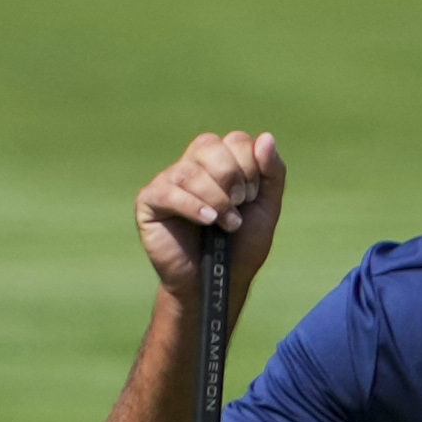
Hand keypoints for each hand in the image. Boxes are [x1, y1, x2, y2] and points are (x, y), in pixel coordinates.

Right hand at [133, 131, 281, 292]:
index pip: (236, 140)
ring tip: (227, 225)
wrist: (216, 284)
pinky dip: (192, 206)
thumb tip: (267, 137)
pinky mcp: (150, 201)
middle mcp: (192, 166)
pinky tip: (207, 222)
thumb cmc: (240, 248)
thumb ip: (272, 174)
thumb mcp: (266, 209)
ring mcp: (168, 182)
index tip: (252, 197)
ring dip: (216, 199)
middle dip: (232, 176)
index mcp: (219, 163)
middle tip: (239, 204)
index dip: (250, 166)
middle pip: (209, 145)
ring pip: (191, 171)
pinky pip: (168, 191)